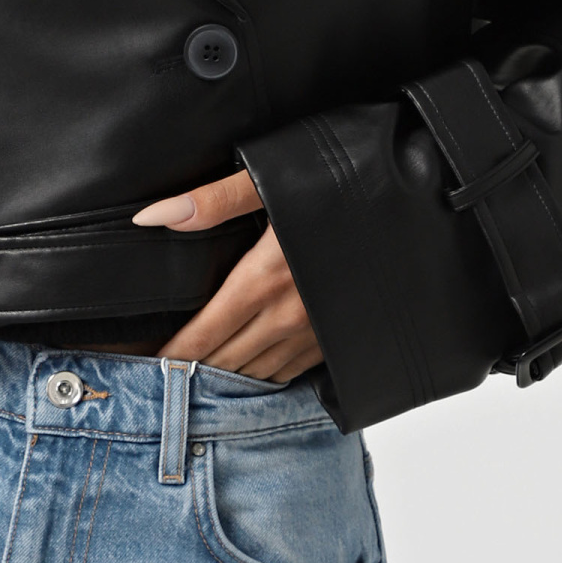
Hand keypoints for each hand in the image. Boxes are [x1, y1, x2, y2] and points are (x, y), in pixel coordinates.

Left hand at [133, 168, 323, 380]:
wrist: (415, 202)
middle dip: (190, 373)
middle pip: (224, 362)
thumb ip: (211, 200)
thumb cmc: (339, 179)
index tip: (147, 366)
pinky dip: (264, 376)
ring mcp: (318, 333)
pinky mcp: (341, 338)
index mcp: (264, 279)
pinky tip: (248, 372)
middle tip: (162, 381)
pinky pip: (292, 372)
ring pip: (257, 374)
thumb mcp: (270, 179)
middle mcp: (290, 316)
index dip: (171, 355)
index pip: (202, 334)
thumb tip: (151, 217)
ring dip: (225, 380)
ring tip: (196, 383)